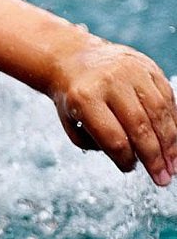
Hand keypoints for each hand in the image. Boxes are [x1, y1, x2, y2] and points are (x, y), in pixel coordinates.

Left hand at [50, 39, 176, 185]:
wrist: (74, 59)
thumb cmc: (73, 99)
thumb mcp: (71, 123)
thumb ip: (95, 142)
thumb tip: (130, 158)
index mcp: (85, 99)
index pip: (112, 137)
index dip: (124, 158)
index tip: (129, 169)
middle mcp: (111, 82)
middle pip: (139, 126)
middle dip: (154, 156)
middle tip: (162, 179)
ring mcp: (133, 71)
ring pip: (159, 111)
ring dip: (170, 142)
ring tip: (173, 165)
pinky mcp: (149, 67)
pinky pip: (167, 97)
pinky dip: (173, 121)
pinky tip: (174, 141)